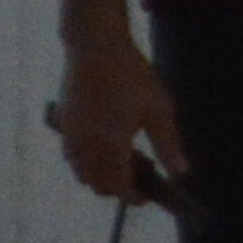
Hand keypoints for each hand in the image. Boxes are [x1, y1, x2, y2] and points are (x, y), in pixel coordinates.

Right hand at [52, 17, 183, 204]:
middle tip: (139, 168)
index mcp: (111, 144)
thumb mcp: (158, 108)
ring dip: (99, 174)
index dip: (133, 196)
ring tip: (120, 154)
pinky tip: (100, 141)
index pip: (119, 186)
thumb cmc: (131, 74)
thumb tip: (180, 173)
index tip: (146, 195)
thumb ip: (167, 144)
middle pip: (96, 185)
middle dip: (116, 186)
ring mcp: (70, 134)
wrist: (94, 45)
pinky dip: (84, 159)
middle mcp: (86, 145)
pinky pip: (70, 154)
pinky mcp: (62, 122)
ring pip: (80, 172)